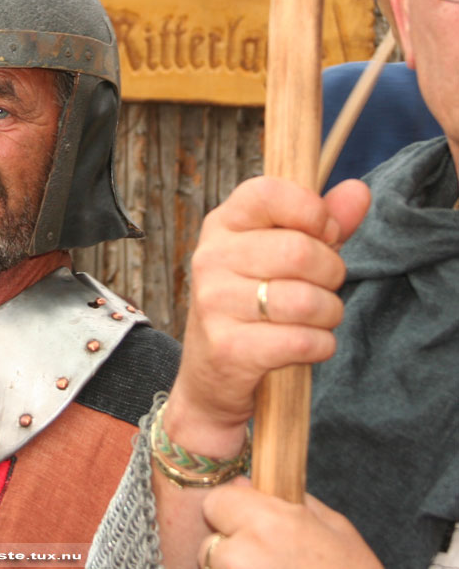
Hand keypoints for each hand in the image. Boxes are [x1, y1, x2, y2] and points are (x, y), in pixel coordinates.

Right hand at [167, 177, 369, 454]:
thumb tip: (358, 191)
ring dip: (328, 315)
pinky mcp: (228, 347)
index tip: (321, 233)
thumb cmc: (254, 306)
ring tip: (314, 320)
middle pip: (299, 251)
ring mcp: (214, 303)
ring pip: (307, 300)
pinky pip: (303, 342)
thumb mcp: (283, 257)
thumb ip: (323, 223)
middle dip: (331, 274)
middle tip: (322, 288)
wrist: (211, 377)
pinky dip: (320, 347)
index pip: (268, 193)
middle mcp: (210, 259)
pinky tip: (304, 347)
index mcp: (222, 226)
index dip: (311, 211)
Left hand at [199, 478, 382, 568]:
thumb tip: (245, 484)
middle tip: (268, 562)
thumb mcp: (334, 528)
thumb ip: (287, 501)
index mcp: (268, 522)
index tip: (250, 525)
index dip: (232, 512)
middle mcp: (244, 554)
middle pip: (210, 543)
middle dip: (231, 550)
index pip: (215, 502)